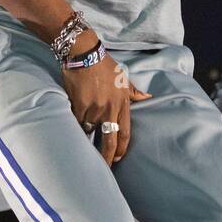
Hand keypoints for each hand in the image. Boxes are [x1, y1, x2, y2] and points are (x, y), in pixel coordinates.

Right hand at [61, 33, 151, 165]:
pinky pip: (77, 123)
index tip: (118, 158)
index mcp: (122, 104)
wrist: (84, 54)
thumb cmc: (104, 65)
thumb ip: (134, 91)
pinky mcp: (78, 107)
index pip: (125, 133)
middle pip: (110, 140)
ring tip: (84, 142)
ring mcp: (93, 110)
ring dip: (87, 136)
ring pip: (90, 132)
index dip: (121, 149)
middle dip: (107, 157)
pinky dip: (76, 125)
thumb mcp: (123, 77)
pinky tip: (73, 127)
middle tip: (105, 167)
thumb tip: (148, 97)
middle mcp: (109, 110)